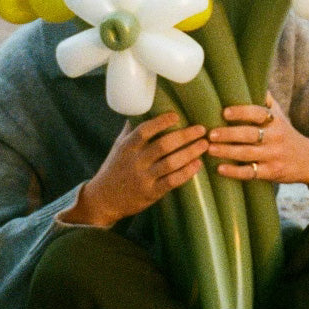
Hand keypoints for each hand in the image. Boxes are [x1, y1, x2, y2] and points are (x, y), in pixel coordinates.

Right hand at [64, 112, 208, 226]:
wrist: (103, 200)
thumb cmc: (114, 169)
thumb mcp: (118, 147)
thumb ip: (132, 130)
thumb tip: (142, 108)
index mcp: (127, 147)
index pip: (144, 130)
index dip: (161, 122)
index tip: (177, 115)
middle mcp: (135, 161)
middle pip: (163, 145)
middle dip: (185, 136)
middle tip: (201, 129)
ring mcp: (143, 178)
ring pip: (170, 163)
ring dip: (190, 153)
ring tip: (205, 145)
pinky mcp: (150, 193)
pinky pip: (171, 181)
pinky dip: (186, 173)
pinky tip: (197, 165)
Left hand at [207, 94, 308, 189]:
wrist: (308, 160)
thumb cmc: (285, 133)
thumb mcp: (280, 115)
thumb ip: (265, 99)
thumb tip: (249, 76)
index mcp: (275, 121)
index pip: (258, 113)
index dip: (242, 112)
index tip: (224, 112)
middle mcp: (275, 137)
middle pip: (250, 135)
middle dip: (228, 134)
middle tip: (210, 133)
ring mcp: (273, 156)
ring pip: (247, 154)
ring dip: (227, 152)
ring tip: (209, 149)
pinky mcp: (271, 173)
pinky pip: (251, 173)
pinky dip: (235, 172)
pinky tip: (220, 169)